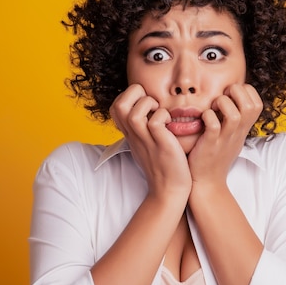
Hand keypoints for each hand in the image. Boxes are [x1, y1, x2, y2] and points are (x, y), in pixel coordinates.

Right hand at [110, 84, 191, 199]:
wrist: (169, 190)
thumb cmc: (163, 165)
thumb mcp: (146, 144)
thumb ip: (143, 128)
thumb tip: (148, 110)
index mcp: (130, 134)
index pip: (115, 106)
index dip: (129, 96)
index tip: (146, 104)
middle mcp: (134, 136)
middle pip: (118, 105)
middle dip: (136, 94)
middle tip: (153, 104)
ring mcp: (146, 141)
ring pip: (134, 113)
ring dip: (149, 105)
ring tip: (161, 112)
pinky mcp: (161, 145)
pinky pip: (155, 122)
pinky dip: (163, 116)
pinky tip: (170, 125)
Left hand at [187, 84, 262, 189]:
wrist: (208, 181)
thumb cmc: (217, 154)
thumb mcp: (233, 136)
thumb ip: (235, 118)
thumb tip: (230, 96)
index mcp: (244, 128)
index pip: (257, 102)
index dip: (245, 91)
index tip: (230, 95)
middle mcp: (238, 133)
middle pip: (250, 105)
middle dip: (235, 92)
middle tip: (221, 98)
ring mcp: (225, 139)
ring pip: (234, 115)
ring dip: (222, 104)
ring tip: (213, 107)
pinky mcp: (210, 145)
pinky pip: (213, 126)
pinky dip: (207, 117)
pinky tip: (202, 119)